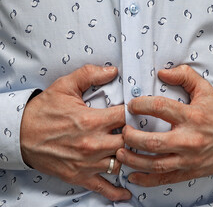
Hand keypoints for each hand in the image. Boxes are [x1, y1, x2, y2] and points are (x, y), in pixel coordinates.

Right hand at [20, 65, 130, 200]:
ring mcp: (88, 162)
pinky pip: (104, 187)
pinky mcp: (81, 176)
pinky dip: (117, 192)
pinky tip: (127, 192)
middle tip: (141, 131)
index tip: (140, 111)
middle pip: (130, 141)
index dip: (138, 112)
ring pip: (122, 163)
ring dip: (131, 157)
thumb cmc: (43, 111)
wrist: (20, 134)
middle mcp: (93, 143)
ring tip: (135, 152)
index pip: (127, 116)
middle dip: (138, 135)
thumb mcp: (65, 86)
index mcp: (92, 120)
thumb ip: (90, 75)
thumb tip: (112, 71)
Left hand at [116, 65, 212, 186]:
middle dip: (131, 137)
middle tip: (123, 131)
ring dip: (133, 160)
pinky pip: (164, 179)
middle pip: (153, 141)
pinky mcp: (189, 172)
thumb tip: (162, 72)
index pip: (160, 108)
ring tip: (120, 152)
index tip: (132, 105)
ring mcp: (188, 159)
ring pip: (155, 164)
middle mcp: (189, 139)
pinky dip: (146, 180)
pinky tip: (133, 176)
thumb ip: (185, 76)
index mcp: (192, 116)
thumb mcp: (206, 90)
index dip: (141, 105)